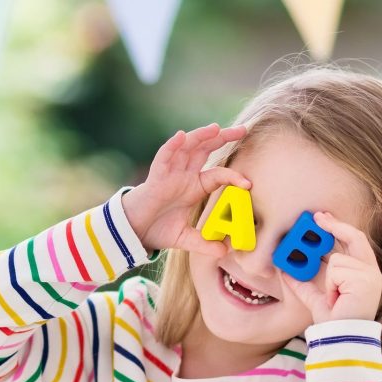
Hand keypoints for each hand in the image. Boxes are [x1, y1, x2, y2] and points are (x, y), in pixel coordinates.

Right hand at [122, 123, 250, 257]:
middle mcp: (184, 175)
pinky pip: (163, 158)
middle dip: (223, 138)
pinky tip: (181, 136)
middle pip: (205, 149)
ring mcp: (170, 174)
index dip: (234, 176)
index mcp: (194, 186)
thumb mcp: (185, 238)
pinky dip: (171, 146)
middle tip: (242, 130)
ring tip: (216, 129)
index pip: (218, 174)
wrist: (133, 233)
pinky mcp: (155, 178)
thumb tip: (224, 251)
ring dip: (201, 136)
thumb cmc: (157, 230)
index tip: (248, 183)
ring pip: (187, 147)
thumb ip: (204, 243)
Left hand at [281, 211, 381, 323]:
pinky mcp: (365, 279)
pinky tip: (337, 299)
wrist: (341, 338)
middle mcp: (371, 272)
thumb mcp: (315, 299)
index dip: (339, 227)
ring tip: (334, 298)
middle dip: (334, 225)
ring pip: (336, 259)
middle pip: (354, 237)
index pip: (355, 241)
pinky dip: (331, 285)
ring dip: (329, 280)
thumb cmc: (333, 322)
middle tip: (316, 216)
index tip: (322, 218)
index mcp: (364, 274)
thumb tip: (286, 271)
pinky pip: (336, 270)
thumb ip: (303, 284)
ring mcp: (370, 275)